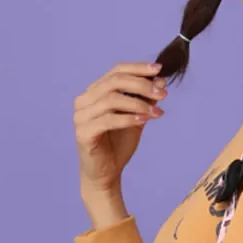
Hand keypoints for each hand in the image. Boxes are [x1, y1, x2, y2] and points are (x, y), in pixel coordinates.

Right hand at [73, 60, 168, 192]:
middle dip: (141, 85)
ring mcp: (81, 116)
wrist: (106, 174)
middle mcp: (84, 100)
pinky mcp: (83, 132)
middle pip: (114, 82)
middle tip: (162, 94)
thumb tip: (161, 81)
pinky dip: (129, 118)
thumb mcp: (137, 117)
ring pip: (112, 99)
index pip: (116, 71)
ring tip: (156, 110)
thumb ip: (145, 100)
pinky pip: (108, 120)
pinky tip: (145, 119)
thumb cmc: (118, 145)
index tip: (159, 69)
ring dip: (138, 103)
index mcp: (94, 92)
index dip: (138, 68)